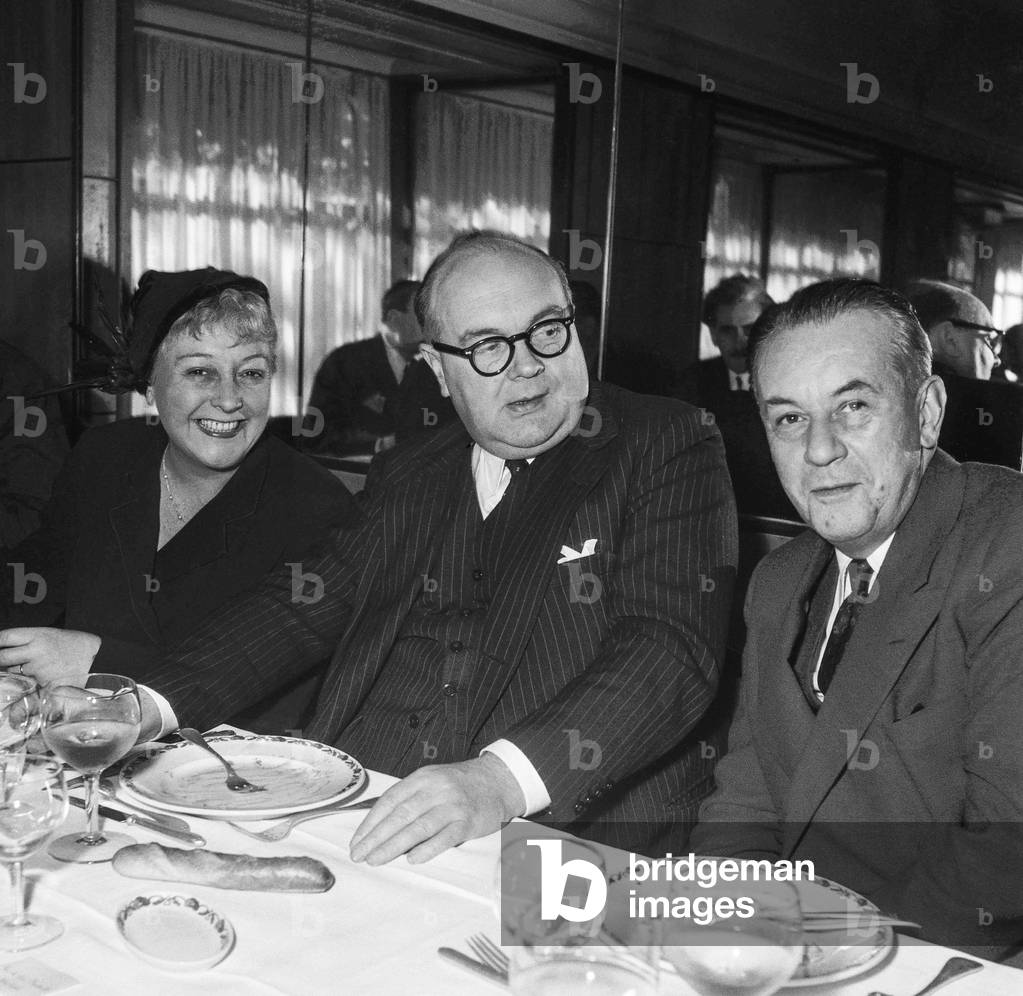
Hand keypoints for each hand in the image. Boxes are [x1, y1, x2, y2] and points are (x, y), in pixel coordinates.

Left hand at [0, 628, 99, 685]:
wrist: (98, 656)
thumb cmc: (75, 645)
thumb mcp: (51, 635)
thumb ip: (29, 642)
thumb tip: (7, 648)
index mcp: (38, 635)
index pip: (5, 637)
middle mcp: (35, 651)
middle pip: (2, 657)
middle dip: (0, 660)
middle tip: (3, 661)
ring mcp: (39, 668)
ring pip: (14, 672)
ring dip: (15, 672)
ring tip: (30, 669)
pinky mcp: (45, 683)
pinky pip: (27, 688)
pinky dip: (26, 688)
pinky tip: (34, 684)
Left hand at [349, 754, 525, 865]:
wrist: (497, 782)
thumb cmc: (458, 786)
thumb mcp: (432, 782)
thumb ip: (409, 799)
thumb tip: (379, 829)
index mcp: (423, 778)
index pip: (390, 801)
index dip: (370, 822)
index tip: (356, 841)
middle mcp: (436, 789)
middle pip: (400, 815)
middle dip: (376, 837)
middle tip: (358, 855)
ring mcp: (453, 805)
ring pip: (418, 828)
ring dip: (393, 846)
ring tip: (375, 860)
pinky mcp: (468, 822)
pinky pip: (444, 838)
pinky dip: (427, 849)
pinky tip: (412, 860)